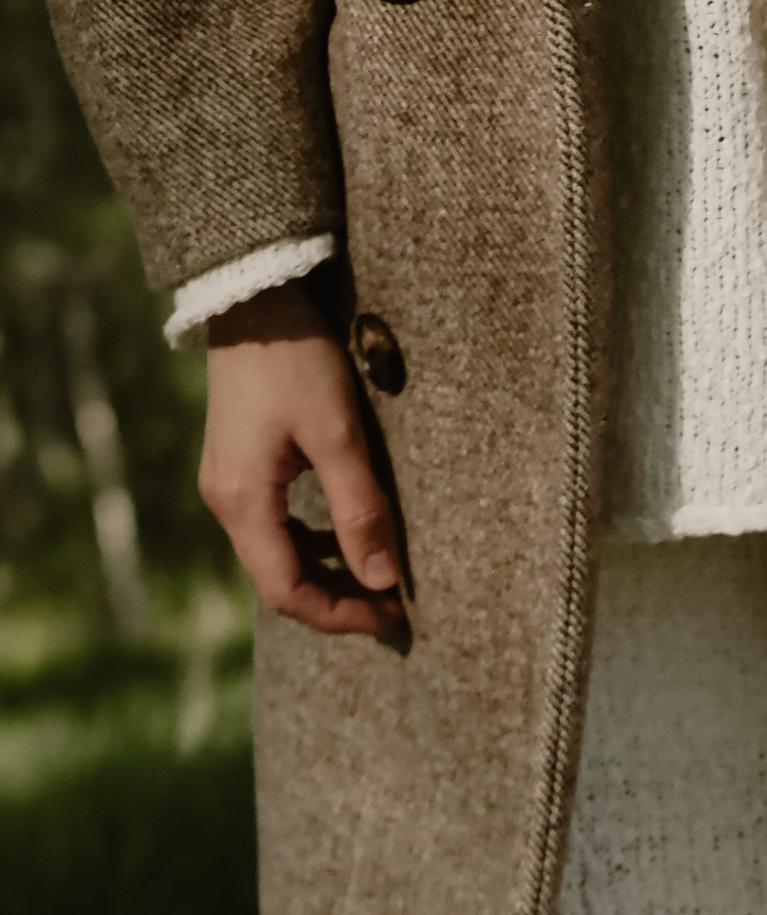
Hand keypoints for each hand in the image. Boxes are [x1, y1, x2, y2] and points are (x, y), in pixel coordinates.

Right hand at [198, 283, 404, 637]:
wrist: (254, 298)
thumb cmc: (297, 360)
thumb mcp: (338, 436)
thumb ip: (360, 511)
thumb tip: (381, 581)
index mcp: (243, 502)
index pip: (286, 592)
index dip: (339, 615)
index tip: (392, 616)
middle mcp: (226, 501)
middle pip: (278, 581)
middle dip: (336, 600)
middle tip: (393, 605)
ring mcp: (228, 484)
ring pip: (277, 555)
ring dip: (326, 574)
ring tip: (378, 574)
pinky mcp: (239, 466)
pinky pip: (274, 526)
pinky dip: (312, 543)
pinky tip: (347, 536)